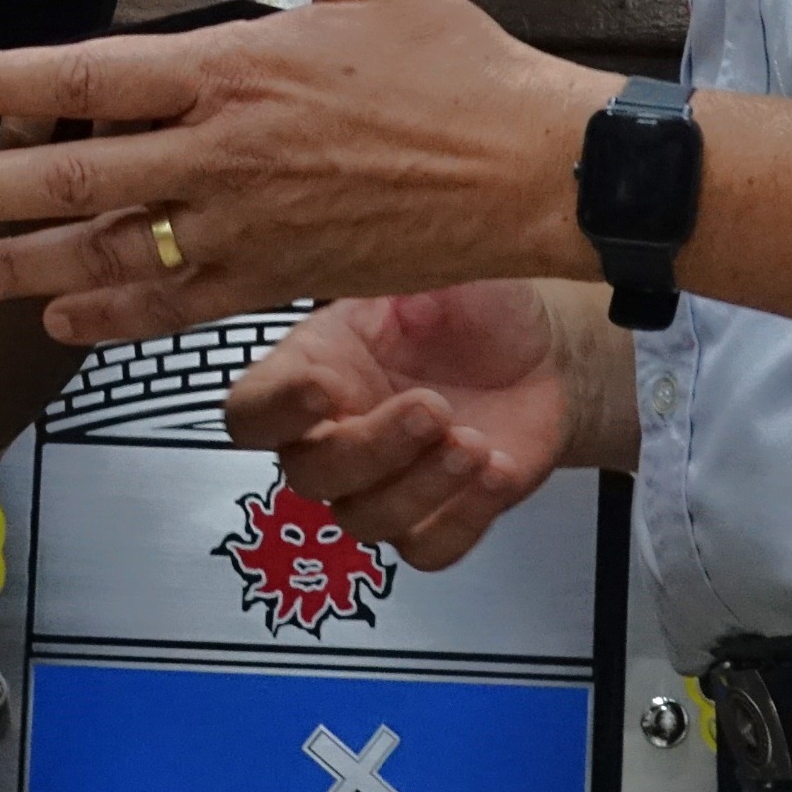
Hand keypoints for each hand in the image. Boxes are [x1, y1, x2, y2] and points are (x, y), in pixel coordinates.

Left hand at [0, 0, 608, 343]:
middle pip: (72, 178)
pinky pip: (173, 304)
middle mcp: (223, 156)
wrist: (528, 170)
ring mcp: (246, 228)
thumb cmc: (452, 59)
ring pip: (106, 255)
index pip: (86, 76)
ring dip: (17, 267)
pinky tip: (58, 317)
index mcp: (233, 68)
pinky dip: (110, 315)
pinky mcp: (276, 280)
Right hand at [225, 284, 596, 570]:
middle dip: (370, 448)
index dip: (275, 410)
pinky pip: (430, 550)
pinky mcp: (437, 520)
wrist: (541, 350)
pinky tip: (496, 469)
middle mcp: (335, 434)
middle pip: (309, 476)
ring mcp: (384, 485)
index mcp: (313, 367)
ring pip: (365, 521)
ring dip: (419, 487)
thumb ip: (387, 264)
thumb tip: (359, 241)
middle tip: (432, 408)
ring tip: (472, 442)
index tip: (324, 387)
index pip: (251, 410)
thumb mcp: (430, 264)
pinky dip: (464, 518)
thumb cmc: (473, 304)